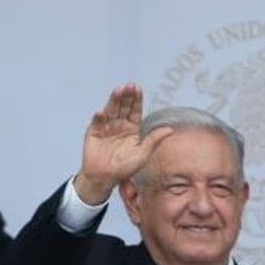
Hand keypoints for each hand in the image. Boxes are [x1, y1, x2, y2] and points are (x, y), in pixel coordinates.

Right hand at [72, 83, 174, 206]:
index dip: (136, 100)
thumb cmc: (125, 168)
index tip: (138, 89)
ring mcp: (106, 127)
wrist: (105, 178)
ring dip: (113, 101)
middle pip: (123, 107)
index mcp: (132, 128)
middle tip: (129, 86)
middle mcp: (119, 125)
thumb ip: (154, 140)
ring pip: (110, 110)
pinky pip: (96, 123)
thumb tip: (170, 129)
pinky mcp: (93, 132)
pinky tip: (101, 113)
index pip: (135, 110)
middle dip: (126, 96)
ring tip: (117, 91)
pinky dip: (98, 118)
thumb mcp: (143, 154)